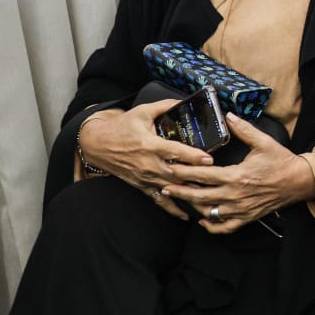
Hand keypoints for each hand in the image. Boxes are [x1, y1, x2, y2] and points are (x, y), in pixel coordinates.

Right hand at [77, 101, 215, 220]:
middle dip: (196, 178)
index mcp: (149, 144)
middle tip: (217, 181)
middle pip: (176, 174)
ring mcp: (145, 177)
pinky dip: (172, 208)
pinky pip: (158, 200)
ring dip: (189, 195)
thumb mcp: (142, 112)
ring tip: (209, 201)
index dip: (192, 156)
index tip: (209, 159)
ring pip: (170, 188)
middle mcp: (148, 163)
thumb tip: (185, 100)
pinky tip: (186, 215)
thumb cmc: (121, 127)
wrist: (97, 144)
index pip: (174, 151)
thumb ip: (165, 105)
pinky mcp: (141, 185)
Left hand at [161, 112, 314, 233]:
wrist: (300, 182)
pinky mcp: (247, 217)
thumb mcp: (264, 142)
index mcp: (237, 175)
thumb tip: (228, 116)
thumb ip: (244, 129)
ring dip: (192, 206)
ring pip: (209, 212)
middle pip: (199, 196)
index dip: (185, 171)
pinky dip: (212, 226)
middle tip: (165, 186)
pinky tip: (203, 221)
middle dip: (180, 191)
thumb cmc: (282, 162)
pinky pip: (225, 227)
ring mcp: (241, 208)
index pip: (203, 175)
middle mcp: (235, 195)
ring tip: (180, 199)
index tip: (171, 167)